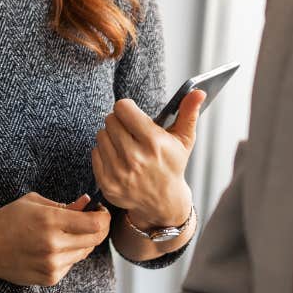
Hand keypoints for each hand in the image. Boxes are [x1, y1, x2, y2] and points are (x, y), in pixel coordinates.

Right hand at [0, 192, 110, 286]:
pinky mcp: (50, 278)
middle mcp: (54, 245)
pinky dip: (69, 255)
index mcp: (50, 221)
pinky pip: (71, 264)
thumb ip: (63, 204)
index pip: (95, 224)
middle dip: (98, 228)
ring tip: (65, 232)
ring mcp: (53, 265)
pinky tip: (52, 247)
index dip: (104, 217)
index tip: (100, 211)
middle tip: (91, 219)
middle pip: (95, 239)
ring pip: (84, 252)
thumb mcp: (33, 203)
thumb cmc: (7, 220)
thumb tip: (87, 203)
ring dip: (82, 241)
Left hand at [91, 91, 202, 227]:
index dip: (127, 108)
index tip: (133, 114)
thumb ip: (188, 112)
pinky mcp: (107, 183)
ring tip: (125, 145)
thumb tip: (198, 91)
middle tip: (129, 131)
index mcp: (154, 142)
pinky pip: (94, 152)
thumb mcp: (183, 139)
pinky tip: (118, 158)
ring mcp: (119, 172)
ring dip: (111, 137)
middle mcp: (135, 158)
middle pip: (110, 120)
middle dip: (119, 122)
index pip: (123, 108)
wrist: (163, 201)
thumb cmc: (172, 164)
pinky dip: (104, 152)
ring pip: (101, 135)